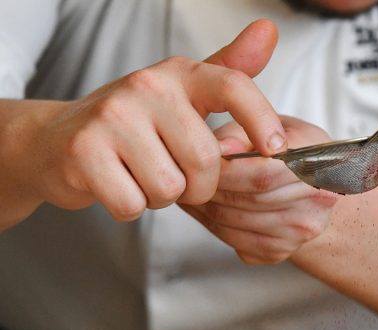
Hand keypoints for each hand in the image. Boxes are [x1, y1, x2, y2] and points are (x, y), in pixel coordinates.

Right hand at [30, 20, 286, 221]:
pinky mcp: (83, 151)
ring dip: (161, 197)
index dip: (261, 119)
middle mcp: (145, 87)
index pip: (232, 85)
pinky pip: (132, 204)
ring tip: (142, 176)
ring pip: (169, 188)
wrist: (57, 139)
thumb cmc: (135, 123)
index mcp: (179, 74)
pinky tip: (118, 184)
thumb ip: (230, 69)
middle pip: (205, 160)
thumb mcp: (185, 93)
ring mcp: (111, 117)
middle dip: (197, 185)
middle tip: (175, 174)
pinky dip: (129, 206)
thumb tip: (269, 31)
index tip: (276, 148)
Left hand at [181, 116, 339, 264]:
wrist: (316, 190)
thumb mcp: (275, 126)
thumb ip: (244, 132)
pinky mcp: (278, 251)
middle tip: (188, 173)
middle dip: (210, 187)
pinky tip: (204, 207)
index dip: (225, 168)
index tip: (201, 158)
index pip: (263, 175)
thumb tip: (217, 147)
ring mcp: (297, 233)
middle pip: (246, 199)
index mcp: (318, 167)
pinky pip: (232, 239)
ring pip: (233, 222)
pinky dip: (210, 223)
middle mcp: (314, 205)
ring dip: (204, 206)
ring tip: (193, 188)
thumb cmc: (293, 151)